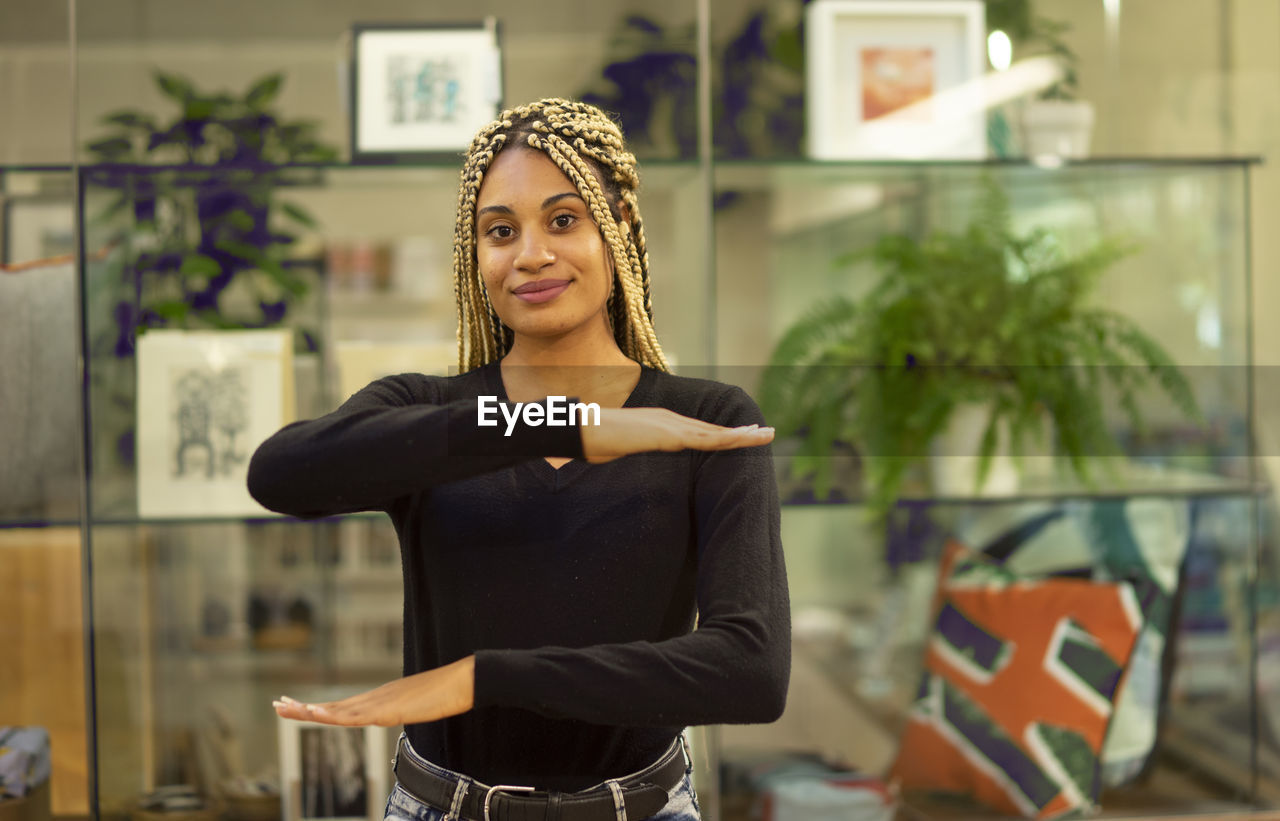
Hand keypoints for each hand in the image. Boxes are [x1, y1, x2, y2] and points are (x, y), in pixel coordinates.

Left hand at [272, 656, 474, 726]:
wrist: (464, 681)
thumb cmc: (446, 693)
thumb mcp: (416, 706)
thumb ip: (400, 710)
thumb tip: (392, 715)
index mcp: (381, 699)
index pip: (342, 705)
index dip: (317, 706)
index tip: (295, 705)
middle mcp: (376, 697)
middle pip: (334, 705)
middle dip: (303, 706)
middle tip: (277, 704)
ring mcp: (382, 702)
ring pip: (340, 710)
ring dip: (311, 710)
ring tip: (287, 709)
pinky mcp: (390, 708)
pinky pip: (357, 715)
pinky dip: (335, 715)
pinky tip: (318, 714)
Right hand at [580, 407, 773, 463]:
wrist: (582, 429)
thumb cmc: (594, 440)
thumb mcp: (620, 447)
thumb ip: (631, 447)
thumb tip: (623, 452)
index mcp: (663, 424)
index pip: (700, 431)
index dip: (724, 434)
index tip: (744, 435)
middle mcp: (671, 421)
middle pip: (713, 430)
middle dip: (742, 433)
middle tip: (768, 432)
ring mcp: (671, 426)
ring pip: (714, 433)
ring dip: (741, 436)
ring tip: (766, 435)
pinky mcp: (668, 435)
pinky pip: (702, 440)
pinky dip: (724, 440)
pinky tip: (741, 441)